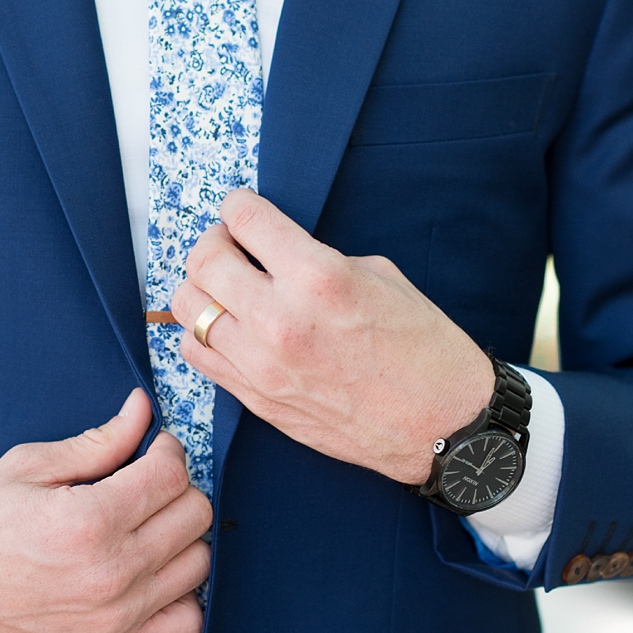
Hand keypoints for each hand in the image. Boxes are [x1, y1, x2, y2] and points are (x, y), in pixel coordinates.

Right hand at [0, 389, 210, 632]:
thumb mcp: (28, 468)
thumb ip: (98, 442)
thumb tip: (143, 410)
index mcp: (88, 522)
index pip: (173, 475)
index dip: (166, 452)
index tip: (149, 451)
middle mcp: (111, 574)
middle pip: (195, 515)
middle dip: (175, 488)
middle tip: (143, 484)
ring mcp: (117, 616)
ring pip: (199, 562)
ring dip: (181, 537)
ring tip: (144, 525)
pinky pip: (188, 621)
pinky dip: (181, 593)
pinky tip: (152, 571)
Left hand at [166, 191, 492, 485]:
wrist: (443, 427)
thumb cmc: (426, 351)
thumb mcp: (383, 279)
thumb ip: (321, 261)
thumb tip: (279, 256)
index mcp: (319, 279)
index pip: (244, 219)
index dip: (240, 205)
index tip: (243, 209)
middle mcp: (280, 320)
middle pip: (204, 261)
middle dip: (215, 241)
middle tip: (232, 244)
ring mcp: (263, 365)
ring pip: (189, 308)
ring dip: (204, 288)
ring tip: (228, 288)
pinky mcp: (257, 399)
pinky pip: (197, 355)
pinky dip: (204, 334)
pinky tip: (231, 328)